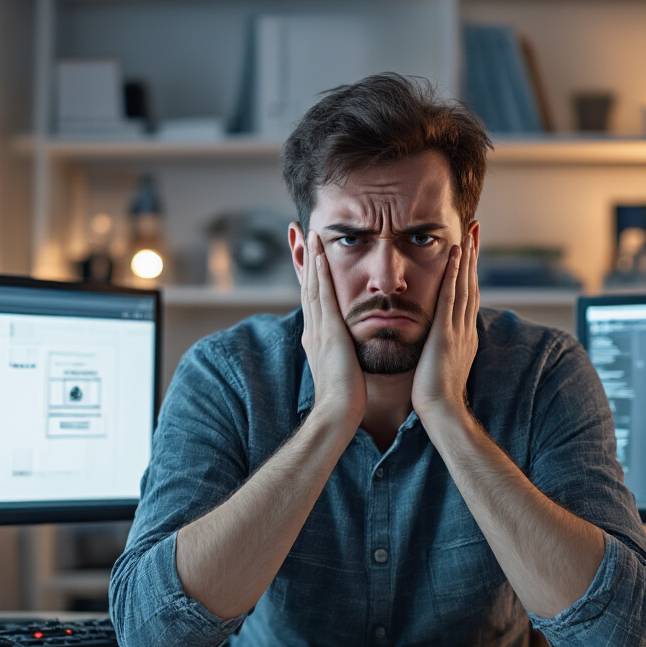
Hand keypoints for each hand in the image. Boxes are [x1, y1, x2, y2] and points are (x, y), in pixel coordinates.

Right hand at [299, 230, 365, 429]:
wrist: (338, 413)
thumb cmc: (345, 398)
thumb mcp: (342, 369)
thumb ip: (342, 354)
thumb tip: (347, 350)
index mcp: (317, 339)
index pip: (312, 300)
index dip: (308, 276)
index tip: (306, 254)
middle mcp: (313, 330)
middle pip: (306, 287)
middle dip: (303, 259)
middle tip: (298, 233)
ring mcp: (318, 330)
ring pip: (312, 286)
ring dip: (310, 258)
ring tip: (309, 233)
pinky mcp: (328, 332)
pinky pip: (323, 296)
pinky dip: (320, 273)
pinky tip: (321, 254)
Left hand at [412, 236, 478, 423]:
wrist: (442, 412)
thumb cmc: (435, 395)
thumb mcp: (441, 364)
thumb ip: (441, 347)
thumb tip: (437, 340)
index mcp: (464, 335)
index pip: (468, 296)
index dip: (470, 271)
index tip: (469, 248)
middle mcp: (465, 328)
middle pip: (471, 284)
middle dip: (473, 255)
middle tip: (475, 228)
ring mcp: (458, 330)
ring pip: (464, 286)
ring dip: (467, 257)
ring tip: (468, 232)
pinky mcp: (446, 334)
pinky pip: (450, 297)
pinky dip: (454, 274)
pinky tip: (455, 254)